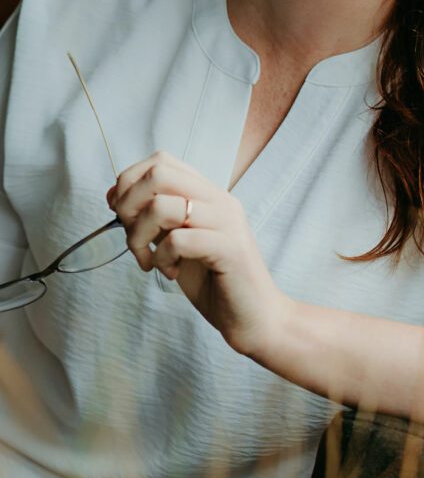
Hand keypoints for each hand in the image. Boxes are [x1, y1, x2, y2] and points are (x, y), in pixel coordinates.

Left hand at [108, 150, 285, 357]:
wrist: (255, 317)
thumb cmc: (215, 281)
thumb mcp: (177, 243)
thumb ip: (155, 219)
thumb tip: (114, 197)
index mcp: (208, 194)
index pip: (162, 160)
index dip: (130, 181)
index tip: (120, 213)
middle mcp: (219, 200)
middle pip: (159, 173)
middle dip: (129, 204)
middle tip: (133, 236)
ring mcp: (227, 222)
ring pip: (162, 206)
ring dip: (140, 237)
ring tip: (148, 259)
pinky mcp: (230, 248)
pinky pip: (179, 240)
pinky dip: (162, 258)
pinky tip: (169, 272)